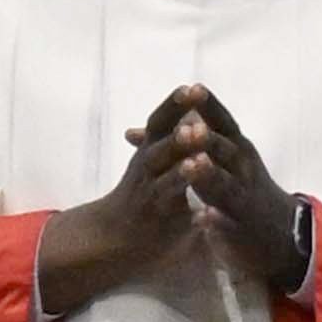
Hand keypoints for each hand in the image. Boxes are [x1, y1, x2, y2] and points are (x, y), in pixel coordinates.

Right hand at [36, 109, 210, 321]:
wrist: (113, 233)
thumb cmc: (139, 190)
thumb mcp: (150, 155)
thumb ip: (167, 132)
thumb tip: (186, 102)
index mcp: (150, 149)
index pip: (161, 122)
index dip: (175, 105)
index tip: (193, 87)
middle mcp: (147, 170)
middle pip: (161, 148)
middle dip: (179, 136)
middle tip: (197, 124)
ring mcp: (152, 197)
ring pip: (167, 183)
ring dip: (182, 173)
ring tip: (200, 163)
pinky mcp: (160, 223)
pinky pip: (178, 221)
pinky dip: (194, 219)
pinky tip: (207, 216)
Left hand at [162, 88, 312, 304]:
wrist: (276, 232)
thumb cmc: (235, 188)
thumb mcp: (213, 160)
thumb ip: (180, 142)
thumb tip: (131, 132)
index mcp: (235, 148)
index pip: (222, 122)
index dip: (209, 106)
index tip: (193, 88)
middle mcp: (242, 168)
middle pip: (225, 149)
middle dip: (207, 138)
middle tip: (190, 128)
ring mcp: (242, 198)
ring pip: (226, 184)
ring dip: (210, 174)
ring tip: (195, 165)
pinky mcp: (239, 227)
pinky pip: (226, 223)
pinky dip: (214, 220)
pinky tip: (202, 218)